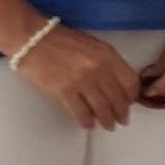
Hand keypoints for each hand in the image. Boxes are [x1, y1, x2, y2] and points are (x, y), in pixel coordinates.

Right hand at [15, 24, 141, 130]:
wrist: (32, 39)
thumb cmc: (62, 41)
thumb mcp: (94, 46)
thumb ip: (108, 63)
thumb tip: (117, 86)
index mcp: (108, 55)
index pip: (130, 81)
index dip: (132, 96)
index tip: (130, 103)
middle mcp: (98, 68)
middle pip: (118, 98)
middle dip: (122, 113)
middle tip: (122, 120)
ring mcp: (82, 81)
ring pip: (102, 108)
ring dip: (107, 121)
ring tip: (109, 126)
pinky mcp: (64, 91)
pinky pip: (81, 113)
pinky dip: (87, 122)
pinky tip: (89, 124)